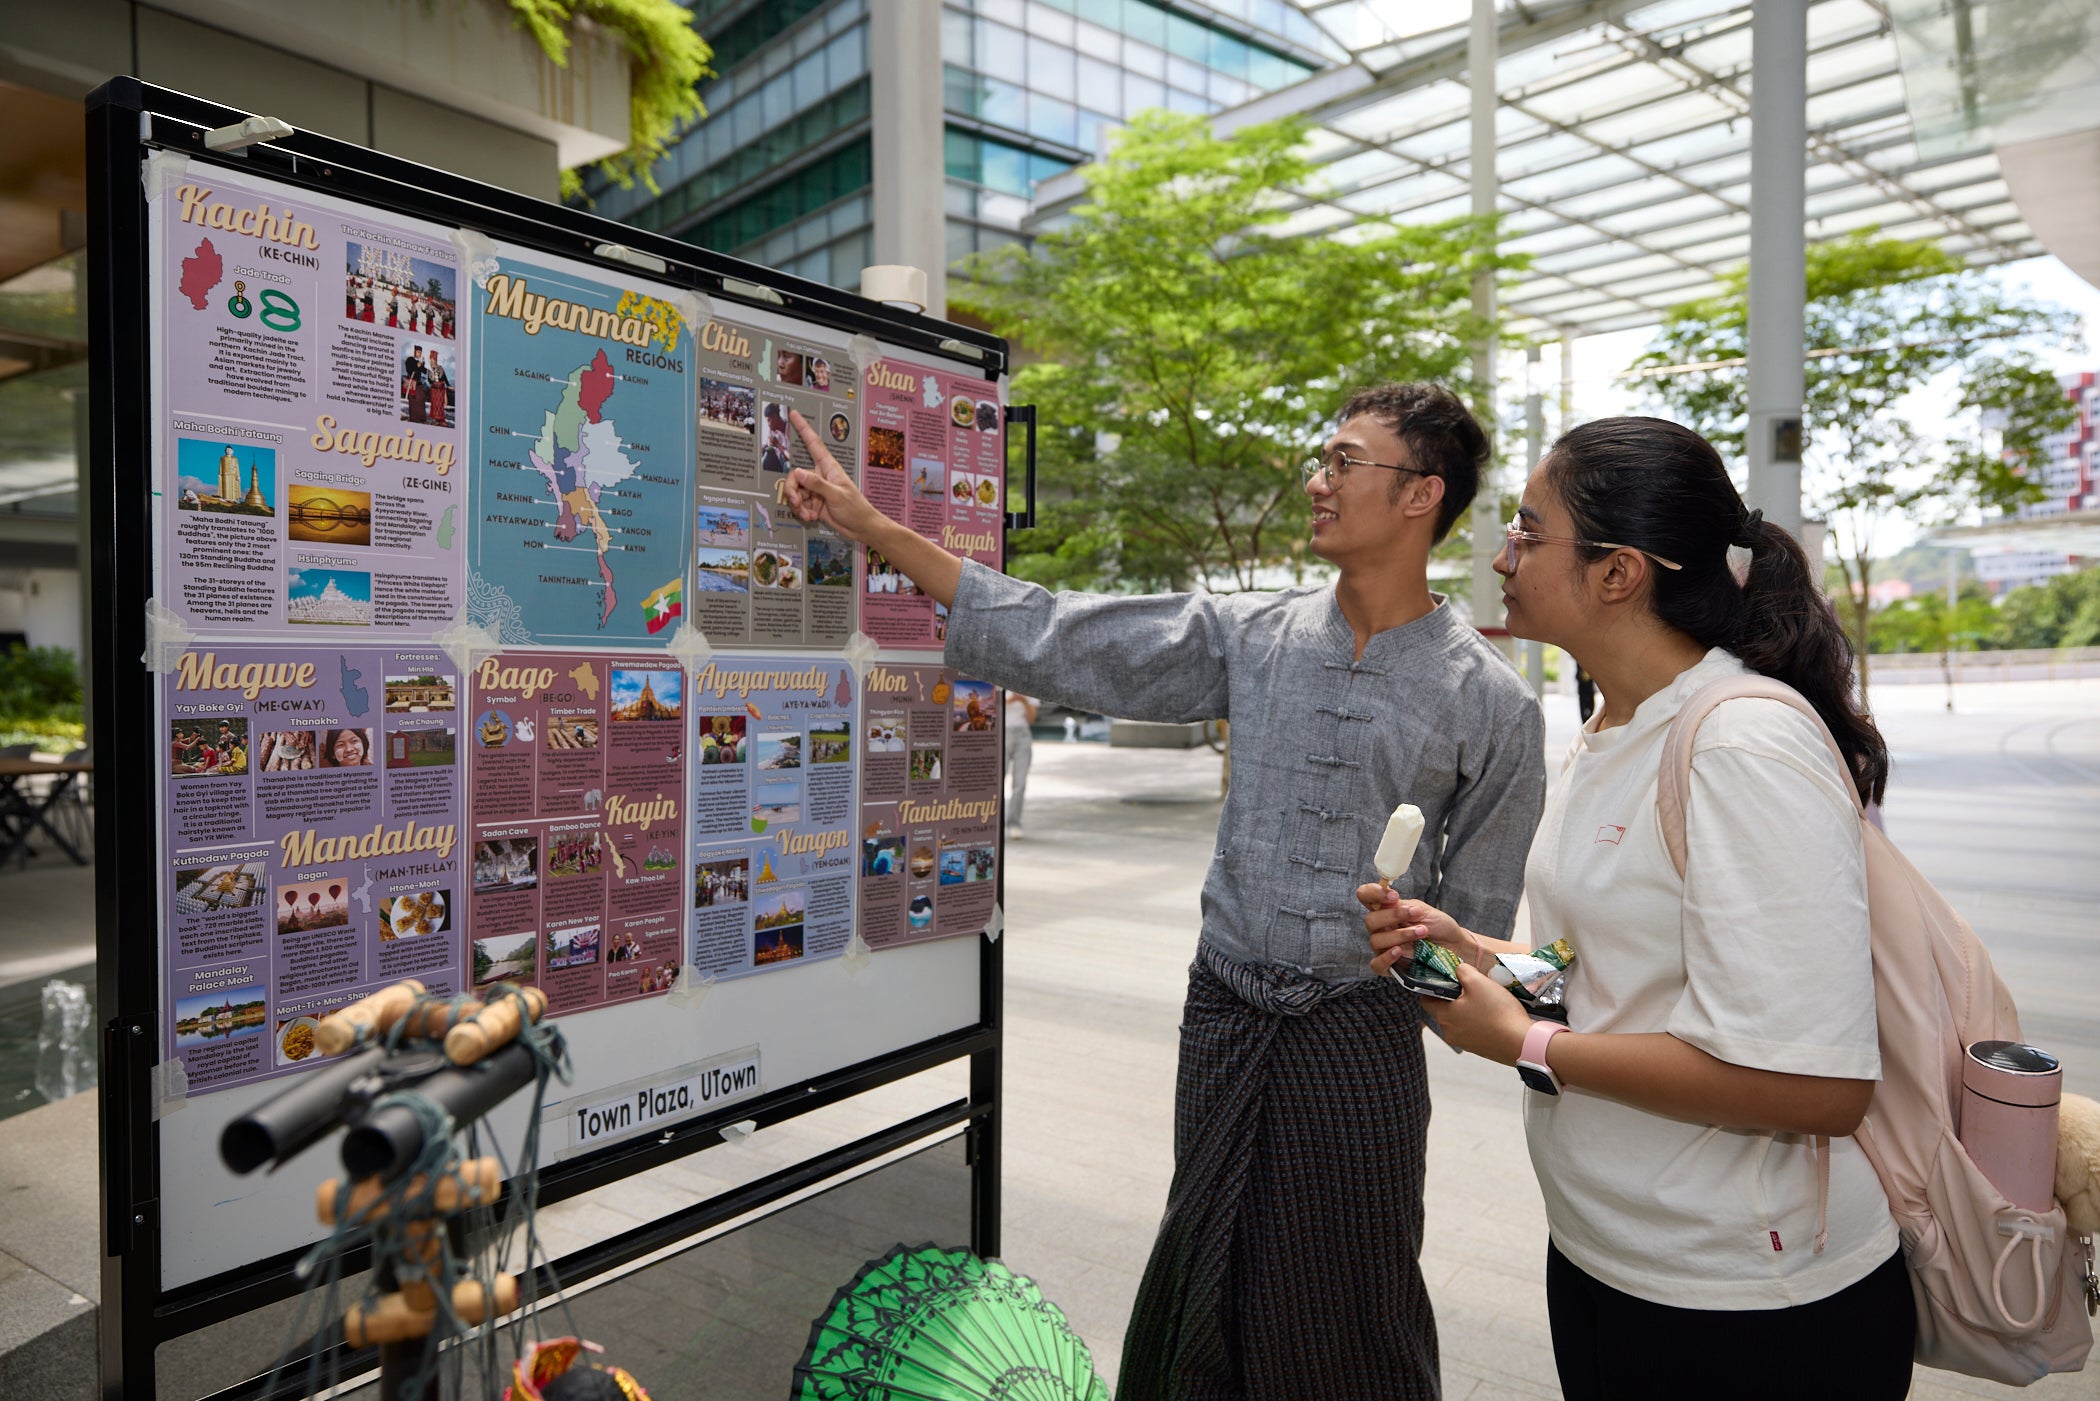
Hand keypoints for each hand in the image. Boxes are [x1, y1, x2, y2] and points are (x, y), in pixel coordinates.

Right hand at [784, 410, 883, 541]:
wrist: (861, 528)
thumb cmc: (856, 509)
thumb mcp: (837, 495)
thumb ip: (817, 484)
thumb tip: (799, 472)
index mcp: (829, 467)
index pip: (814, 443)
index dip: (804, 428)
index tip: (794, 414)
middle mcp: (821, 476)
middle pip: (796, 475)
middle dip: (792, 490)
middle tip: (796, 502)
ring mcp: (816, 490)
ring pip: (795, 491)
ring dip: (797, 504)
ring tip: (807, 513)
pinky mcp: (814, 502)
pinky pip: (799, 503)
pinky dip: (802, 511)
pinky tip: (811, 517)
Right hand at [1357, 887, 1475, 976]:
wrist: (1454, 945)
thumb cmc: (1438, 926)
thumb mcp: (1422, 910)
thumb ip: (1403, 906)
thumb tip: (1388, 900)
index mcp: (1386, 910)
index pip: (1366, 897)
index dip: (1373, 893)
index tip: (1393, 895)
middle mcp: (1381, 928)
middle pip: (1370, 920)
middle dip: (1393, 915)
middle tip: (1415, 913)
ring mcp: (1384, 948)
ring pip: (1376, 941)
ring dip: (1400, 935)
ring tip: (1422, 932)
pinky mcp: (1390, 967)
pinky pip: (1377, 964)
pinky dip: (1386, 957)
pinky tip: (1398, 951)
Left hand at [1422, 963, 1532, 1063]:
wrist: (1521, 1042)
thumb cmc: (1497, 1011)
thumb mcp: (1478, 981)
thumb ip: (1462, 971)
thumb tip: (1458, 970)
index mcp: (1443, 1016)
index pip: (1426, 1000)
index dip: (1432, 987)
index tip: (1444, 979)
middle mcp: (1450, 1032)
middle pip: (1445, 1010)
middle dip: (1455, 998)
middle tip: (1471, 987)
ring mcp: (1465, 1043)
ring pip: (1460, 1020)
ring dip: (1469, 1010)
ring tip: (1486, 1001)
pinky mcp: (1480, 1049)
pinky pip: (1474, 1030)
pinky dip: (1480, 1022)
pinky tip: (1494, 1015)